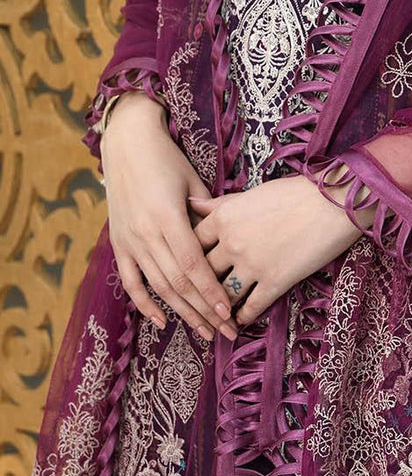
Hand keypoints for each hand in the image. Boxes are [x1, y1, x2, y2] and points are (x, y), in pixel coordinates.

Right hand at [101, 92, 237, 342]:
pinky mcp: (118, 243)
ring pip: (158, 287)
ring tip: (204, 332)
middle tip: (225, 332)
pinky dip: (145, 304)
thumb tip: (229, 242)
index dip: (210, 291)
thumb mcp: (193, 180)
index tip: (229, 312)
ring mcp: (129, 241)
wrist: (127, 143)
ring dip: (182, 312)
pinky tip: (162, 321)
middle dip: (203, 310)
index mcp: (167, 217)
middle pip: (177, 283)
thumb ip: (209, 214)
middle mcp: (146, 234)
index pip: (193, 265)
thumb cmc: (168, 158)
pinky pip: (131, 281)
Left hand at [186, 173, 374, 326]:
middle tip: (193, 301)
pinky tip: (240, 321)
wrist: (334, 201)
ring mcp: (252, 264)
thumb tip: (191, 204)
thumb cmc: (295, 192)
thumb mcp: (253, 193)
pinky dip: (242, 317)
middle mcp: (232, 242)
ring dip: (217, 308)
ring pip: (223, 294)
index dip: (186, 258)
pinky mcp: (275, 281)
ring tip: (214, 317)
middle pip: (203, 273)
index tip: (186, 268)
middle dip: (197, 288)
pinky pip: (250, 307)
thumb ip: (221, 204)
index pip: (191, 243)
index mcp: (224, 217)